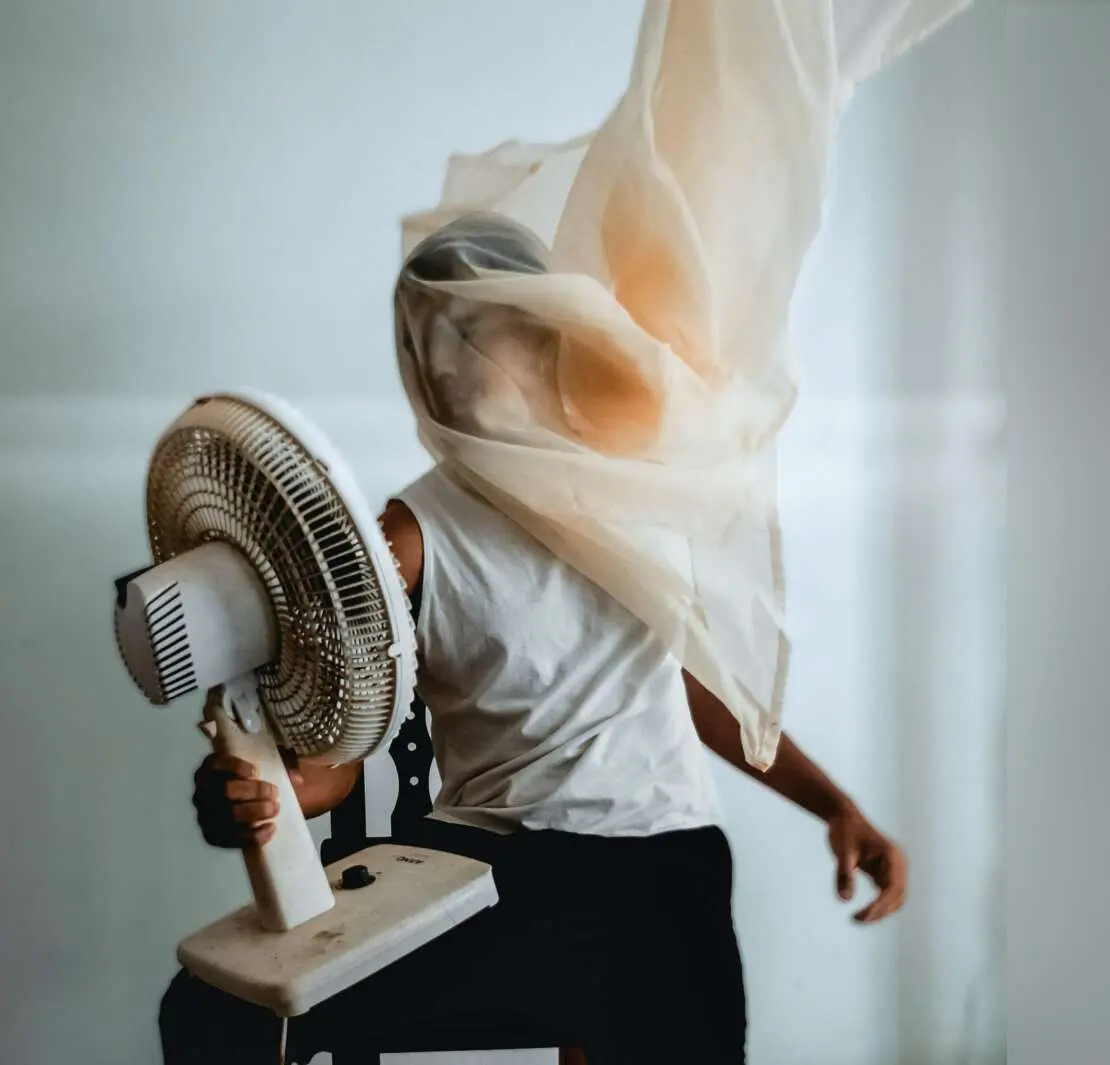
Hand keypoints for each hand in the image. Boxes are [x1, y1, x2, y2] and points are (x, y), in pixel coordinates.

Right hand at [191, 753, 303, 848]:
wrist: (253, 802)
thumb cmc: (257, 778)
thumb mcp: (267, 762)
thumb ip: (283, 763)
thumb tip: (297, 778)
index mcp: (211, 768)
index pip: (215, 764)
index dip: (236, 767)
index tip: (257, 772)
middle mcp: (202, 792)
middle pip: (225, 791)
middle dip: (254, 791)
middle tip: (274, 793)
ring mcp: (205, 815)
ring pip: (229, 816)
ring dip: (256, 812)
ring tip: (275, 809)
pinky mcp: (212, 836)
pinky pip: (231, 839)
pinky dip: (253, 835)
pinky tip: (270, 829)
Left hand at [826, 806, 907, 923]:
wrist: (843, 817)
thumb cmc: (843, 831)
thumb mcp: (842, 852)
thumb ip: (844, 875)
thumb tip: (844, 900)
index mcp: (892, 855)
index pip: (892, 888)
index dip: (880, 905)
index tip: (862, 916)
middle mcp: (898, 863)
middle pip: (897, 897)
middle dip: (880, 911)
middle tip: (857, 919)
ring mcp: (894, 868)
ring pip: (894, 898)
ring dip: (880, 911)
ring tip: (857, 918)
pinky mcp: (885, 873)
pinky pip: (886, 894)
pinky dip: (878, 905)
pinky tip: (862, 913)